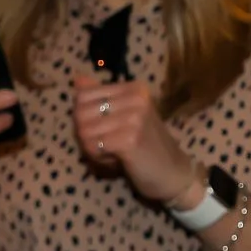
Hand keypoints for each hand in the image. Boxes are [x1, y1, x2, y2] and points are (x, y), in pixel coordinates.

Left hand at [71, 73, 197, 203]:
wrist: (173, 172)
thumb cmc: (147, 145)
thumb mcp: (125, 116)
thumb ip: (101, 97)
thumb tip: (77, 78)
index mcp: (134, 89)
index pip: (82, 95)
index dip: (83, 117)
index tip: (103, 130)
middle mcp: (136, 98)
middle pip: (80, 113)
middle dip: (86, 135)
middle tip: (107, 146)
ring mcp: (134, 118)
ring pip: (84, 131)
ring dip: (93, 149)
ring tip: (114, 154)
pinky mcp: (130, 139)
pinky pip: (93, 146)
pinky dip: (99, 158)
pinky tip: (117, 161)